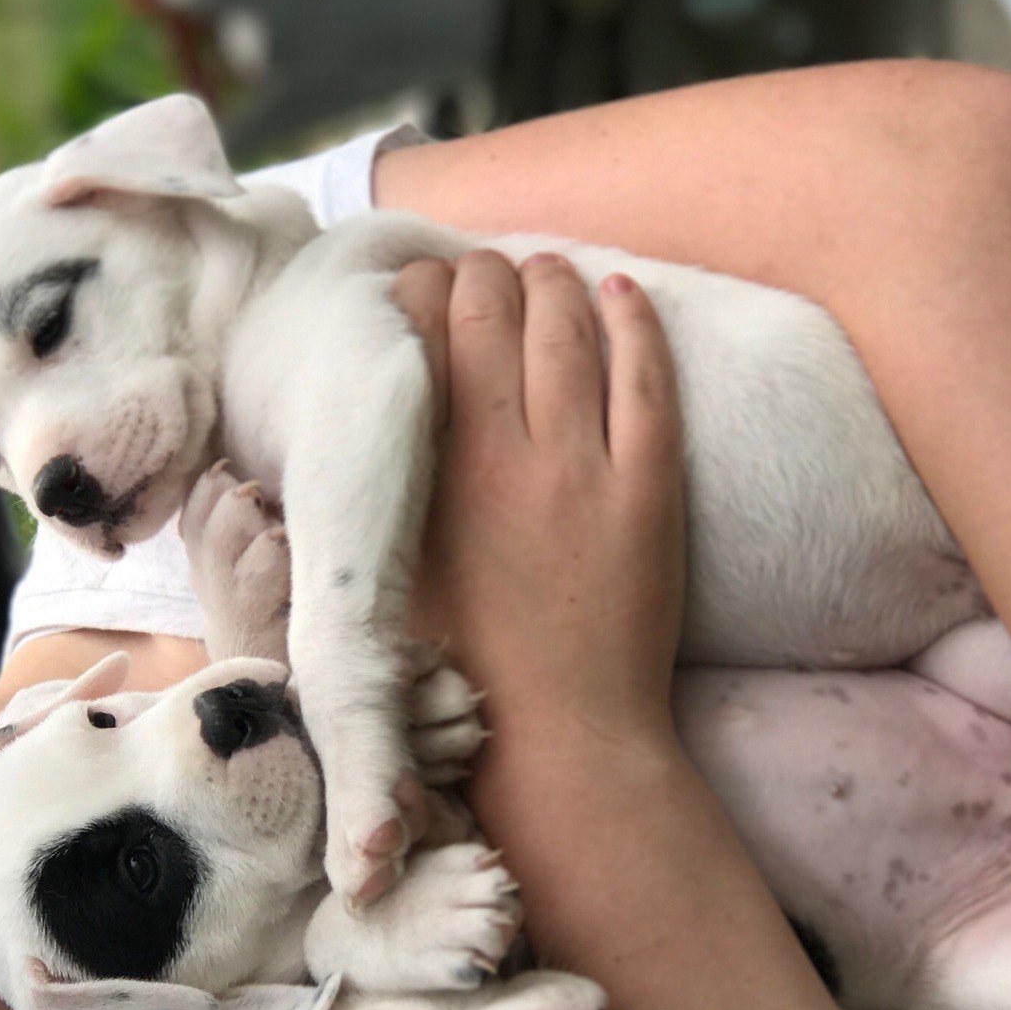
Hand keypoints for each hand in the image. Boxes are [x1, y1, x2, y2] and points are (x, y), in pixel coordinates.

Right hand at [402, 250, 686, 761]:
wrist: (561, 739)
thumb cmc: (459, 669)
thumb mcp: (390, 574)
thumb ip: (376, 496)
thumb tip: (360, 427)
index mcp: (428, 476)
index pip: (420, 333)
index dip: (419, 290)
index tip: (419, 286)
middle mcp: (504, 457)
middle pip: (494, 310)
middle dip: (484, 272)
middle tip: (482, 271)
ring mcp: (585, 470)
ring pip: (569, 329)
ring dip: (555, 282)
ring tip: (546, 270)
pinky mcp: (650, 489)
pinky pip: (647, 378)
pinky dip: (635, 323)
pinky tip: (622, 294)